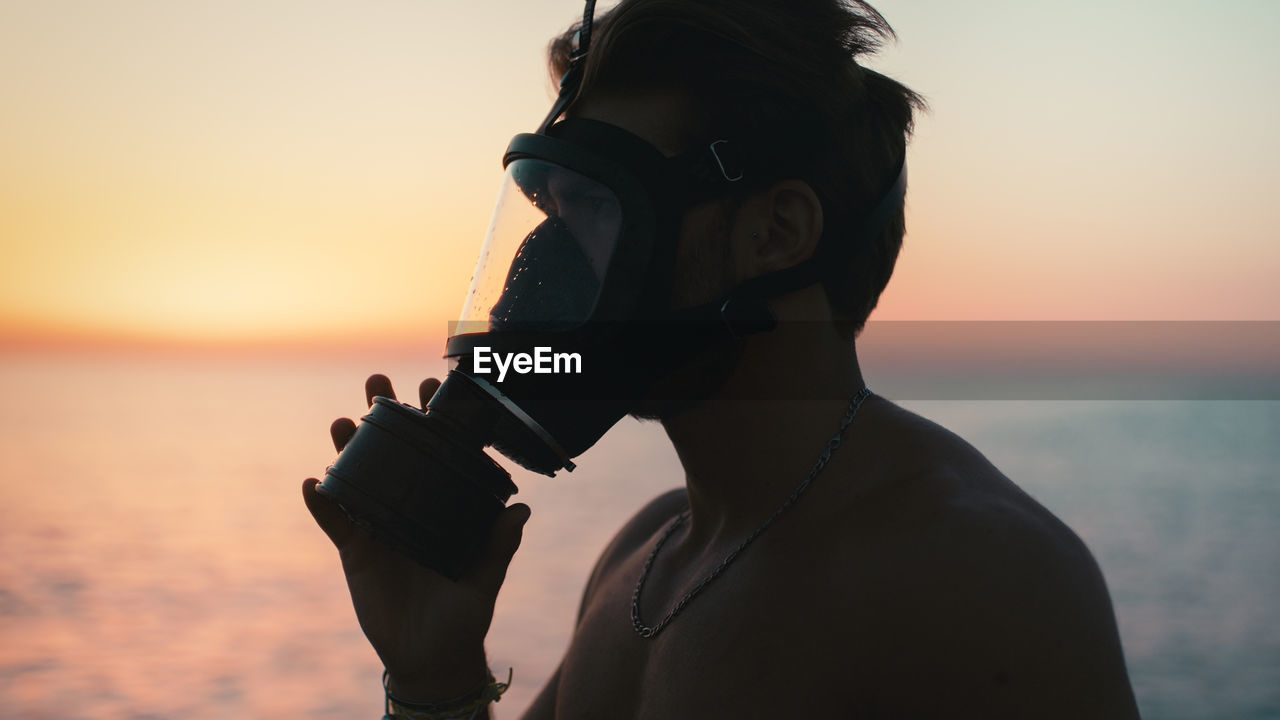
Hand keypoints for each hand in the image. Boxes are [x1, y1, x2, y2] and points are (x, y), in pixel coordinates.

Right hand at [303, 374, 530, 699]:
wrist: (430, 655)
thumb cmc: (464, 613)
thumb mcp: (486, 578)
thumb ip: (500, 545)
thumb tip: (522, 510)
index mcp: (445, 502)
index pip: (440, 449)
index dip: (435, 416)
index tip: (432, 383)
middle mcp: (411, 503)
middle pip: (394, 450)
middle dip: (383, 413)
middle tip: (376, 382)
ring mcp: (379, 523)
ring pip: (359, 475)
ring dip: (347, 448)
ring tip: (340, 421)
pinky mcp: (354, 549)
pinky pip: (334, 520)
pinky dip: (321, 502)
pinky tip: (311, 483)